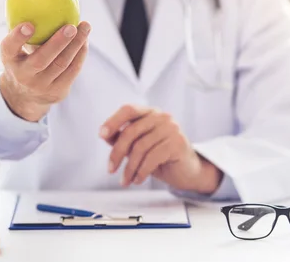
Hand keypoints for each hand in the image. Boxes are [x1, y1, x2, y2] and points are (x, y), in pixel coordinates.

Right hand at [0, 21, 90, 121]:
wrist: (25, 95)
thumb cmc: (23, 59)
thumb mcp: (17, 48)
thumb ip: (25, 28)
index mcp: (10, 60)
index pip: (9, 48)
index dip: (18, 37)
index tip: (29, 24)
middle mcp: (23, 75)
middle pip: (41, 59)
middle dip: (58, 42)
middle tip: (71, 26)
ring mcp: (41, 86)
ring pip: (62, 64)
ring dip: (76, 44)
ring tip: (85, 26)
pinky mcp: (57, 91)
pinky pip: (73, 70)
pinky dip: (80, 53)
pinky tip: (85, 40)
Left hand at [100, 105, 222, 194]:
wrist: (187, 171)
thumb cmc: (161, 157)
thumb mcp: (139, 146)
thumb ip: (123, 138)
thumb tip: (105, 134)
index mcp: (150, 113)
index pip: (128, 109)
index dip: (113, 121)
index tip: (102, 134)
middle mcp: (162, 116)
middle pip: (131, 131)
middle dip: (117, 153)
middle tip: (111, 170)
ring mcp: (171, 128)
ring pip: (140, 148)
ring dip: (129, 168)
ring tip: (126, 180)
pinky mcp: (177, 143)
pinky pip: (152, 158)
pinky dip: (141, 172)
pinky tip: (138, 179)